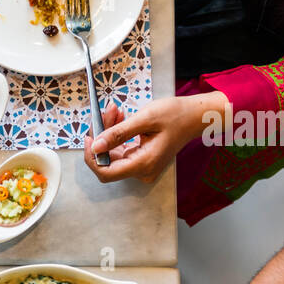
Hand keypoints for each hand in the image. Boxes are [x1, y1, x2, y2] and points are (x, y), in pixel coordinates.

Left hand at [84, 93, 223, 184]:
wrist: (195, 116)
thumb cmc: (176, 115)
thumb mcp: (145, 119)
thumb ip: (118, 133)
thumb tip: (95, 146)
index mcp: (143, 164)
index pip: (105, 172)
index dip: (92, 157)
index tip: (88, 136)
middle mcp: (142, 170)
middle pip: (108, 161)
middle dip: (101, 137)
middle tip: (105, 113)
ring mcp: (142, 166)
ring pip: (113, 153)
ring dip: (109, 132)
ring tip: (114, 111)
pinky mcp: (141, 159)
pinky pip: (121, 150)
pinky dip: (117, 134)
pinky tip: (120, 118)